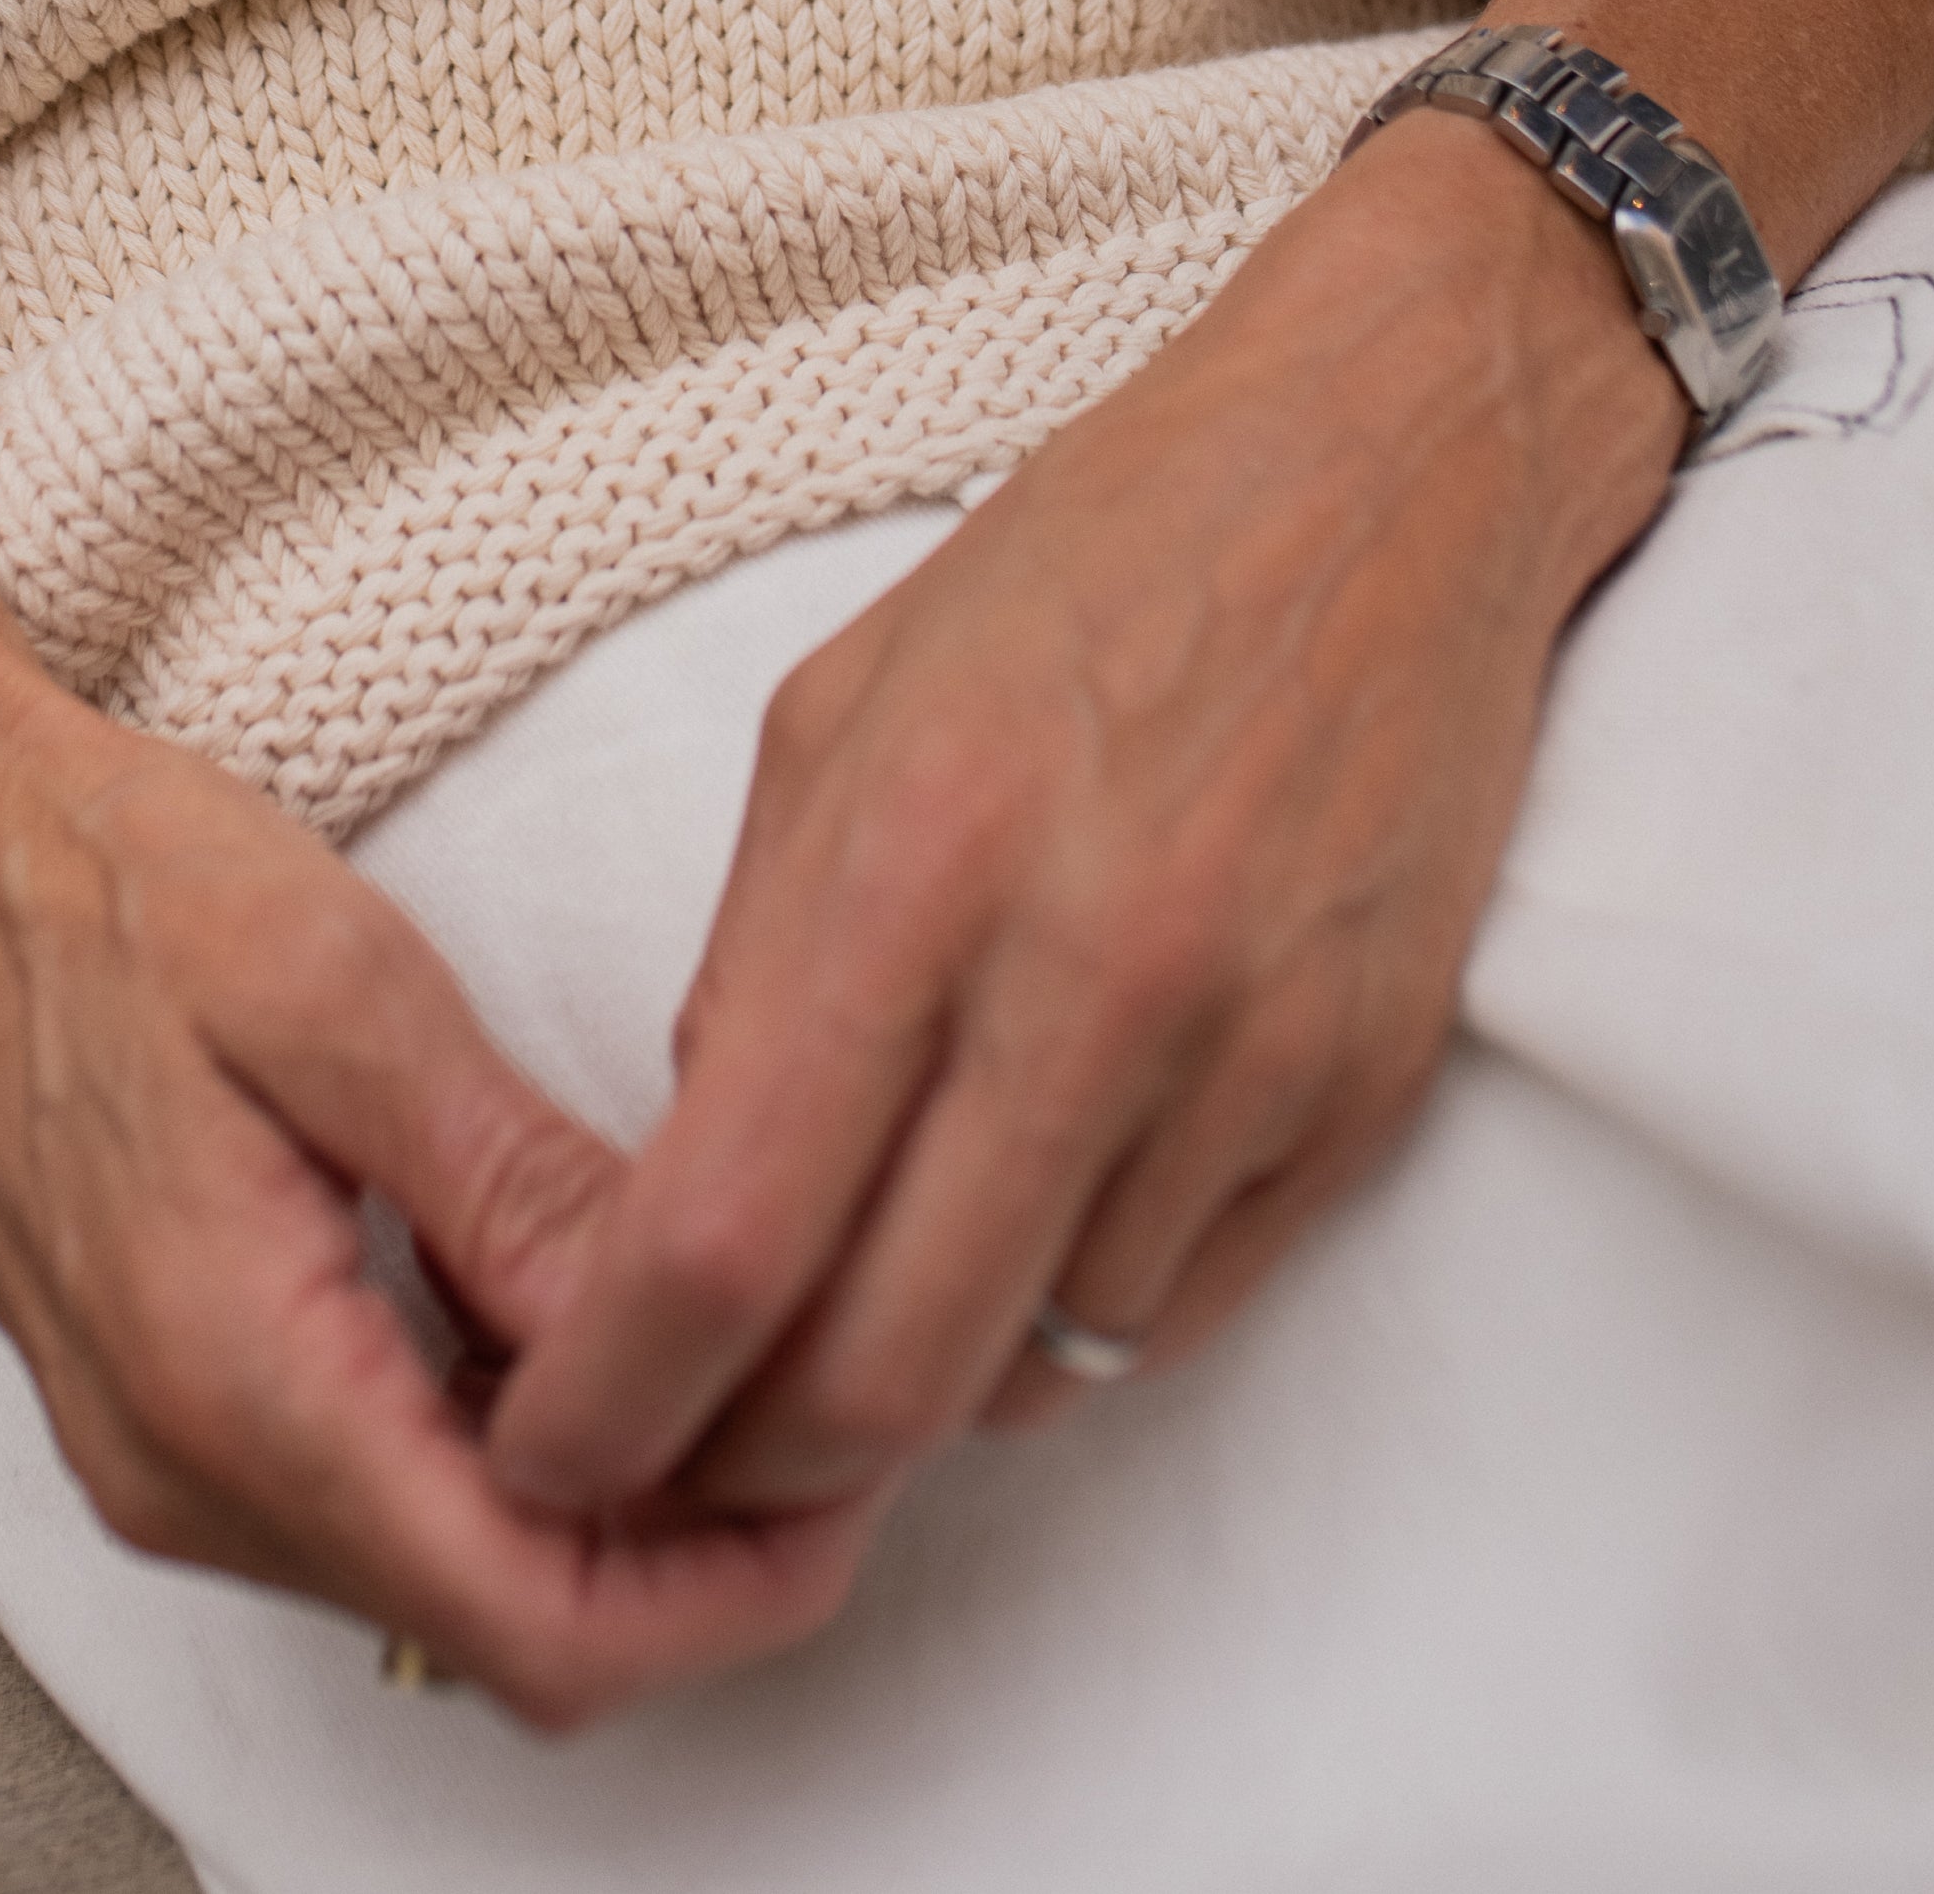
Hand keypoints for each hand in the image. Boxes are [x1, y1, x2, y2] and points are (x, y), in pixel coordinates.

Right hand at [0, 0, 877, 1727]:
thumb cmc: (117, 886)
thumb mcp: (350, 998)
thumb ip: (513, 1189)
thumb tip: (674, 1334)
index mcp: (240, 1385)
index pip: (532, 1620)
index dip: (722, 1588)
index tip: (847, 1475)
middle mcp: (189, 1473)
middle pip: (502, 1626)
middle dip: (690, 1554)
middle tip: (826, 1393)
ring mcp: (165, 1455)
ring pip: (443, 1576)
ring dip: (602, 1501)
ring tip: (736, 1331)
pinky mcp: (166, 1408)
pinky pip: (375, 1498)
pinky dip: (504, 1446)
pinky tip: (581, 1305)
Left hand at [486, 107, 1684, 1521]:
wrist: (1391, 467)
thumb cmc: (1097, 557)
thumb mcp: (843, 702)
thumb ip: (757, 949)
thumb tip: (701, 1176)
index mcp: (916, 855)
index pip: (725, 1232)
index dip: (610, 1397)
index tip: (543, 1456)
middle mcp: (1088, 975)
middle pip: (883, 1373)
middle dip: (749, 1466)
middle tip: (688, 1457)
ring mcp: (1246, 1049)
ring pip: (1040, 1366)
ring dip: (928, 1382)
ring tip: (878, 1290)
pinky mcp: (1364, 1088)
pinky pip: (1184, 1308)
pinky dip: (1078, 1314)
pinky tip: (1033, 1225)